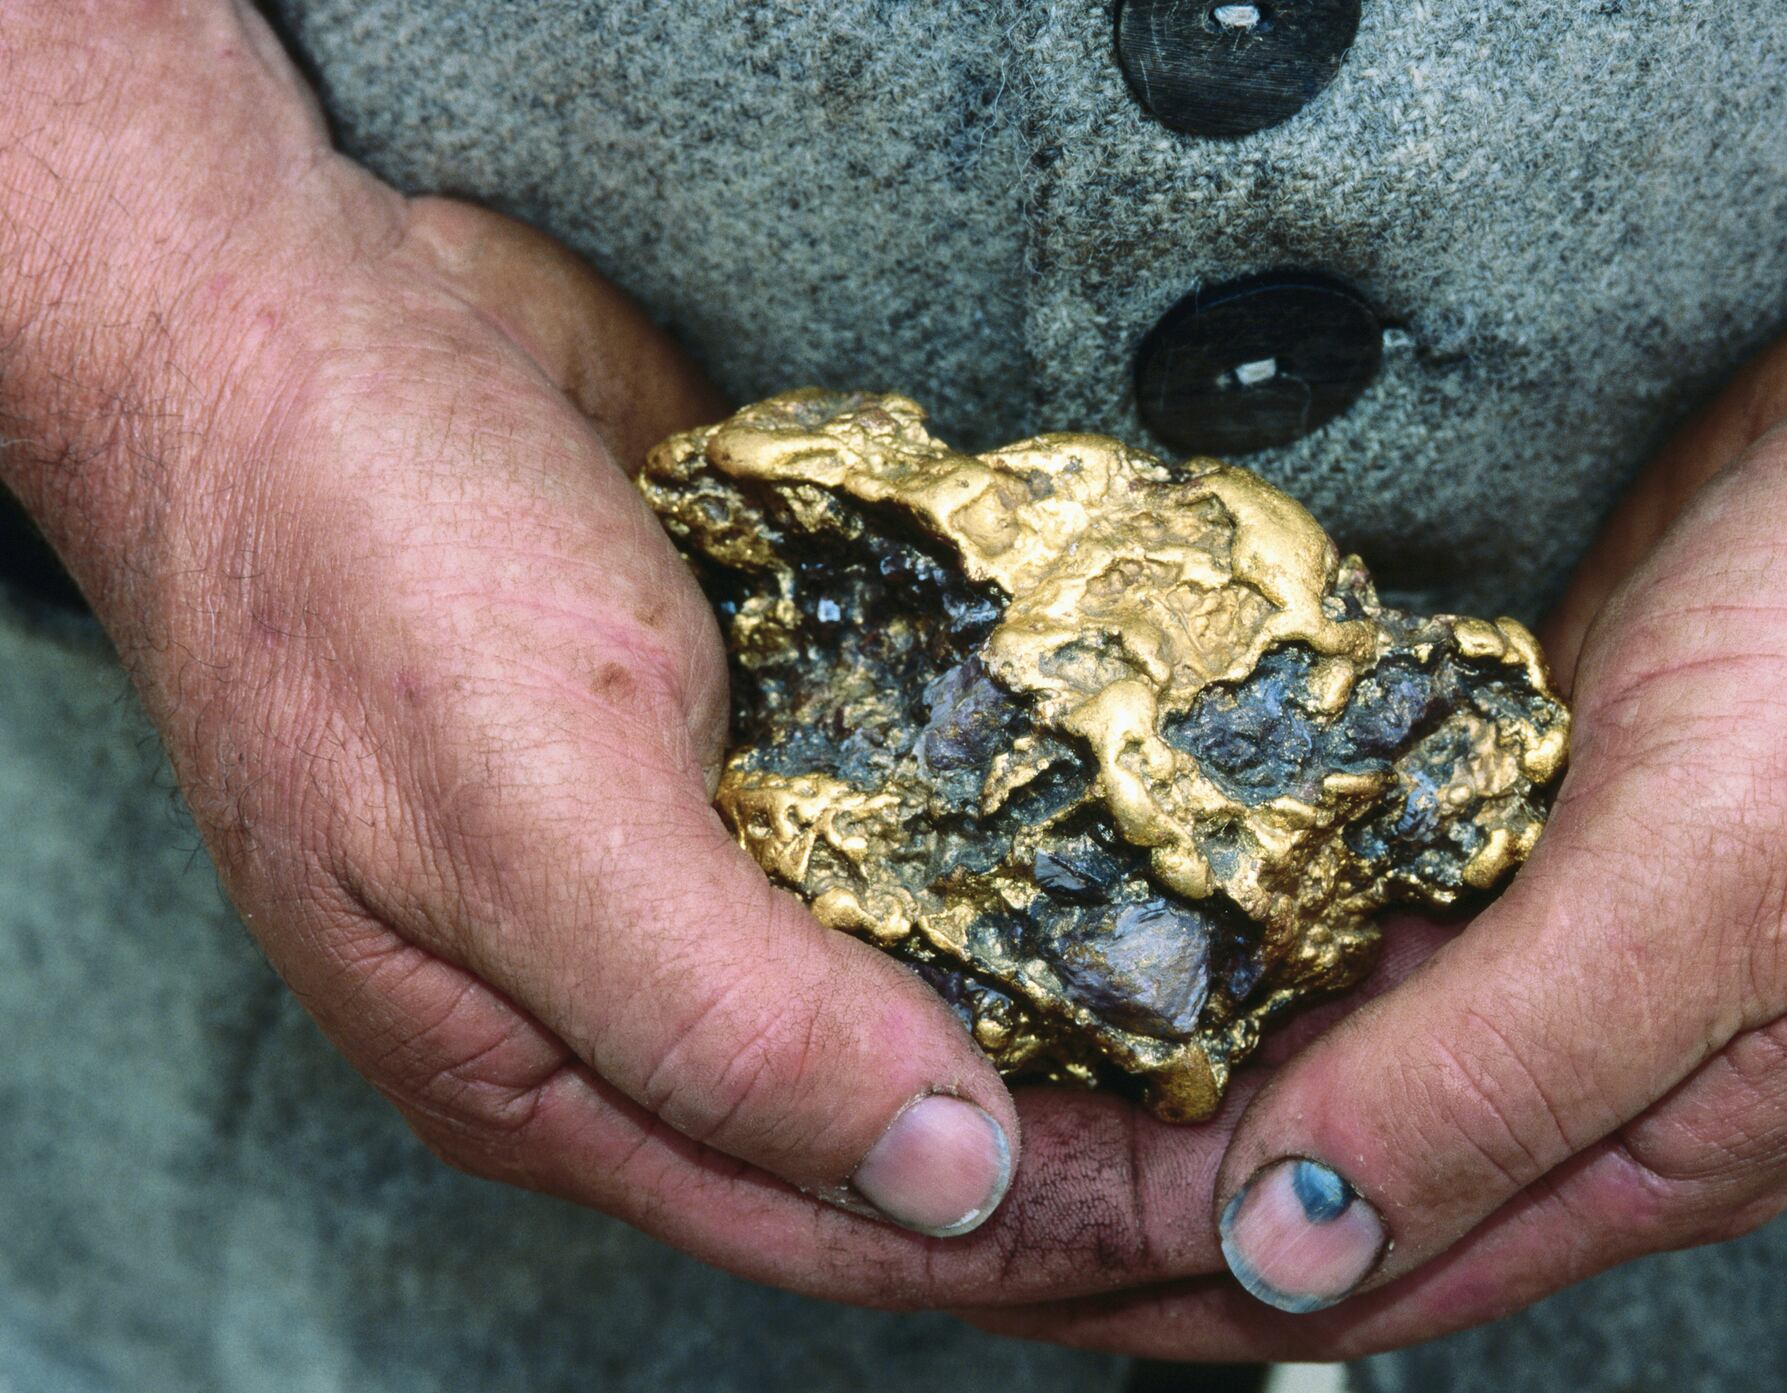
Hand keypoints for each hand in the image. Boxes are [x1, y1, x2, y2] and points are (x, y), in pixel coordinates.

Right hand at [1, 2, 1238, 1309]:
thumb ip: (720, 1016)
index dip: (1068, 1232)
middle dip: (1121, 1154)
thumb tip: (943, 1179)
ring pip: (943, 990)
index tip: (1264, 1204)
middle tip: (1330, 1132)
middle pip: (926, 1132)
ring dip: (1105, 1011)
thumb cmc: (345, 563)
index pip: (858, 1221)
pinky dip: (1054, 858)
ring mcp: (720, 859)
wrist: (289, 322)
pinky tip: (1173, 848)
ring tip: (1298, 1010)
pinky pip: (937, 835)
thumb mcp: (519, 810)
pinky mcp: (770, 733)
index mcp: (565, 1074)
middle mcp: (655, 992)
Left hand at [969, 68, 1786, 1359]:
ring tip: (973, 1024)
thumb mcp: (1720, 885)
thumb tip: (1286, 1242)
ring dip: (1158, 1043)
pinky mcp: (1521, 802)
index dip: (1147, 1264)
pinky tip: (1115, 881)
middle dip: (1119, 1171)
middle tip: (921, 1125)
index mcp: (1645, 1137)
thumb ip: (1499, 1074)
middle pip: (1302, 1165)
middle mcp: (1582, 1058)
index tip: (969, 1228)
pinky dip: (1226, 909)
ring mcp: (1548, 925)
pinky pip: (1343, 894)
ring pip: (1313, 1034)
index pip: (1346, 1263)